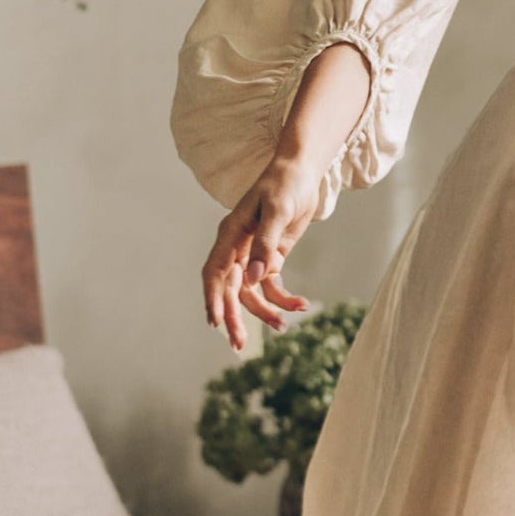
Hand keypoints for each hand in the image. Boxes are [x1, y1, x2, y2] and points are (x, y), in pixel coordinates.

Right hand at [203, 153, 319, 351]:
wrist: (301, 171)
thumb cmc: (284, 184)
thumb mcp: (277, 210)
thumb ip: (266, 244)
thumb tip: (254, 278)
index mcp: (230, 234)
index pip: (215, 272)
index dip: (213, 298)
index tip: (215, 322)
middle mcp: (237, 247)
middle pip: (230, 289)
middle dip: (234, 316)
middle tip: (239, 344)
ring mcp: (254, 254)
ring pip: (251, 292)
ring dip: (264, 311)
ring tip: (283, 327)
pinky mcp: (271, 256)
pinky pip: (272, 285)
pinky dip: (284, 298)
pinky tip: (301, 305)